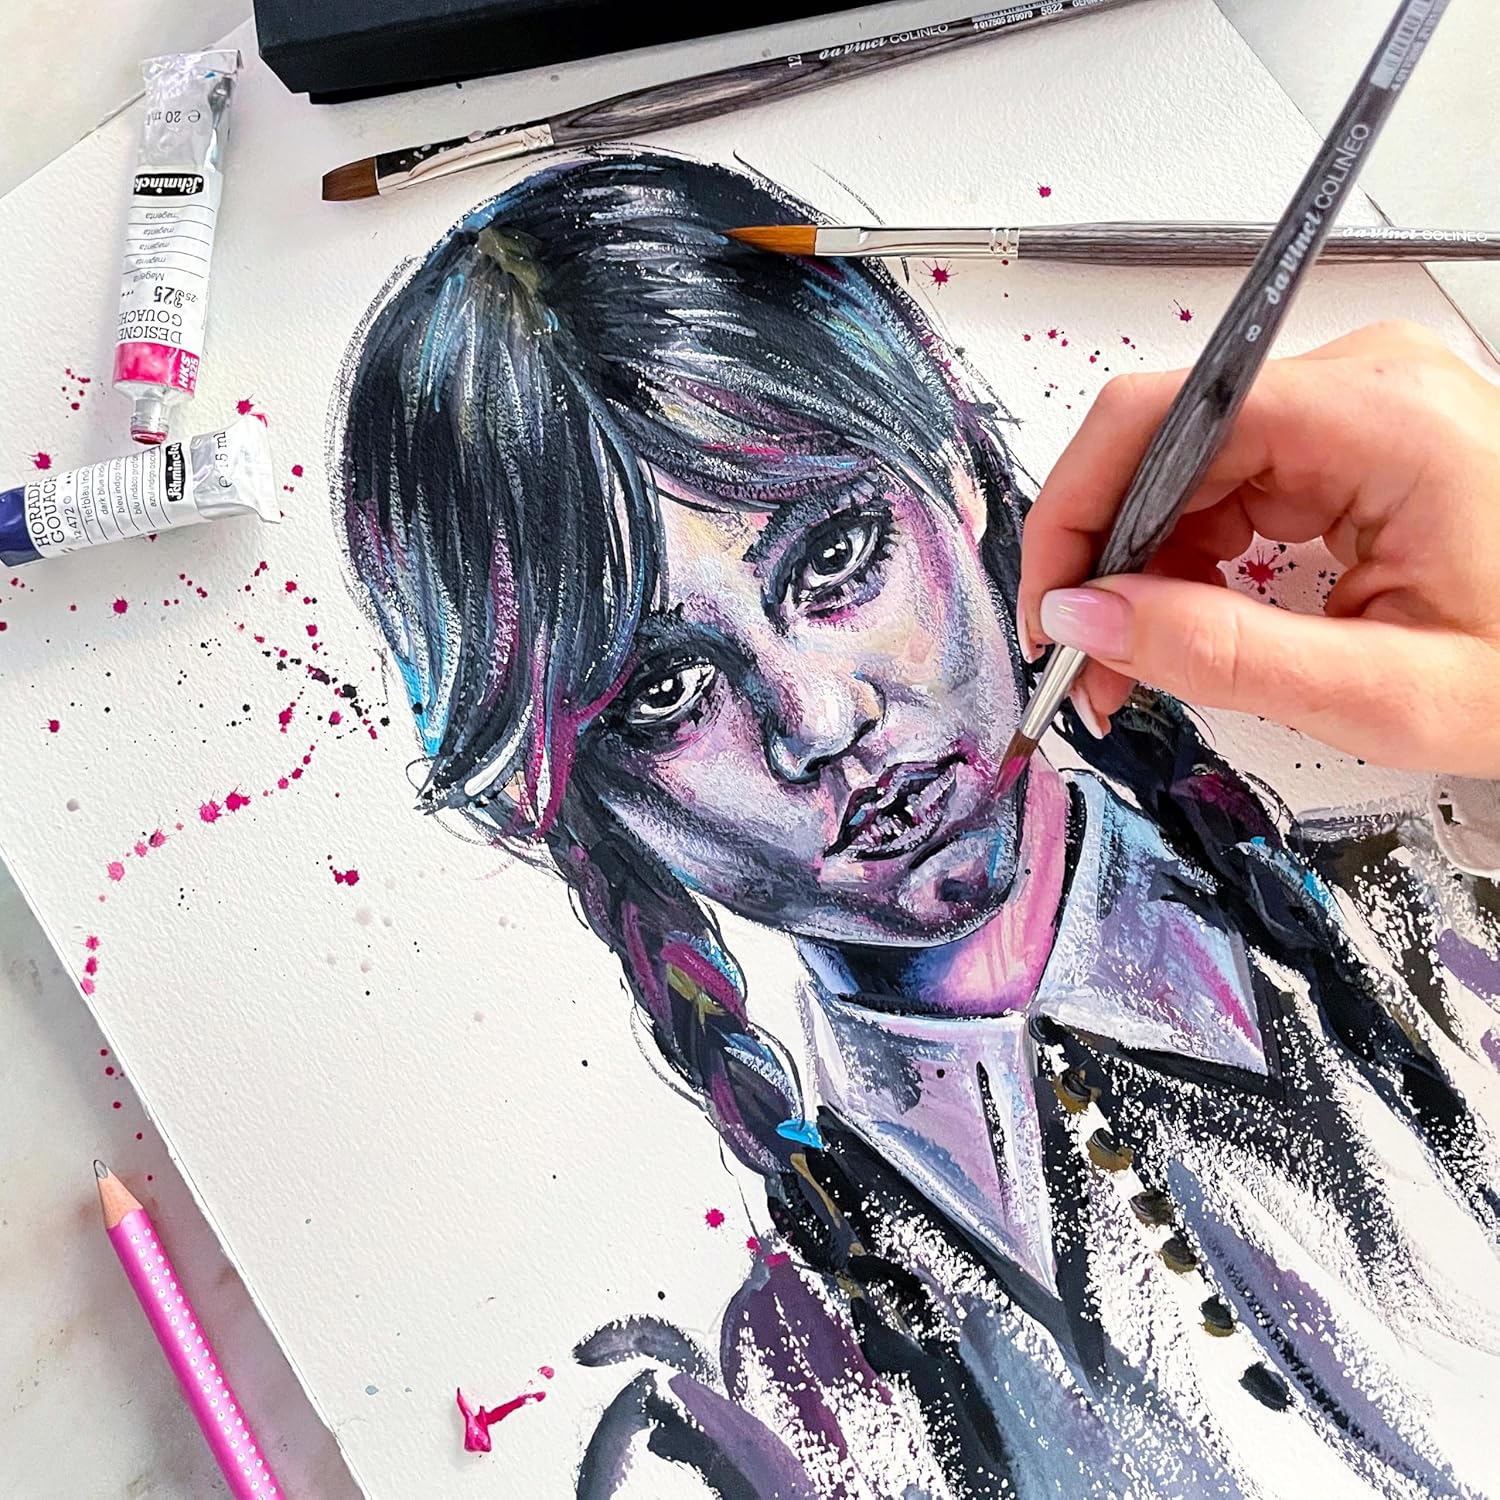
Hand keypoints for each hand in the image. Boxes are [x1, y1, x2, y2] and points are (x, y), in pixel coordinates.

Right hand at [1016, 322, 1499, 775]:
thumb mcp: (1387, 693)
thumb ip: (1223, 654)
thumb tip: (1087, 618)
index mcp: (1378, 418)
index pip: (1158, 422)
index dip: (1076, 516)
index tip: (1052, 614)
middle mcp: (1360, 384)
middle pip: (1161, 443)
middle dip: (1107, 559)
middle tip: (1092, 663)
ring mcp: (1356, 406)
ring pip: (1185, 469)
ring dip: (1146, 566)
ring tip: (1148, 657)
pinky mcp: (1352, 440)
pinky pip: (1229, 485)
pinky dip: (1193, 558)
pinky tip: (1197, 618)